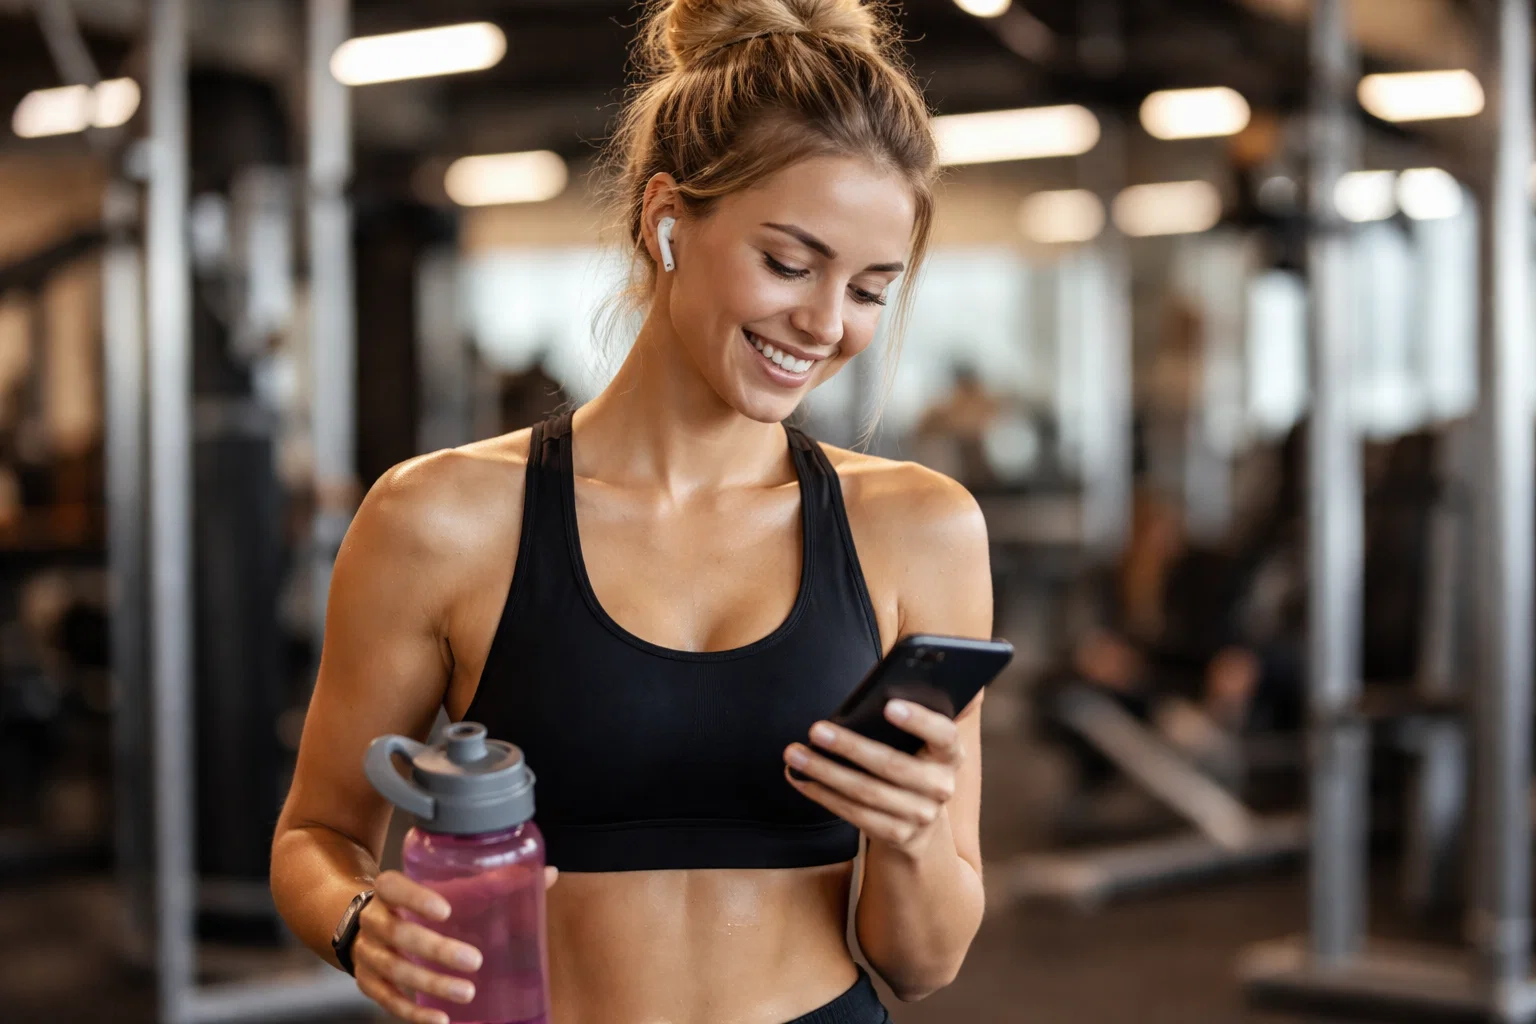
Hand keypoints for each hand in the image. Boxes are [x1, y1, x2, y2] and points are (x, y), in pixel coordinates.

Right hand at [352, 865, 559, 1023]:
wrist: (370, 921)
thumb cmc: (419, 901)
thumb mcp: (443, 884)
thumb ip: (490, 881)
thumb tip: (548, 874)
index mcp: (388, 888)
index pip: (393, 887)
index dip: (416, 898)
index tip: (447, 910)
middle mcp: (373, 920)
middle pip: (398, 935)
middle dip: (435, 950)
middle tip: (474, 961)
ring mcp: (367, 954)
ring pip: (394, 971)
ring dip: (431, 985)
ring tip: (466, 992)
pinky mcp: (368, 982)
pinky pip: (387, 1000)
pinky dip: (413, 1013)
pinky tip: (440, 1019)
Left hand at [783, 700, 962, 858]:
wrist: (920, 818)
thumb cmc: (910, 762)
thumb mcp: (920, 743)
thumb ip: (909, 720)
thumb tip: (879, 694)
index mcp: (950, 754)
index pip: (943, 734)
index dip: (919, 720)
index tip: (888, 705)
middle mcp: (941, 786)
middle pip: (891, 765)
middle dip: (850, 746)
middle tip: (816, 730)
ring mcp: (921, 815)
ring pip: (866, 792)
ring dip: (825, 772)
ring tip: (795, 754)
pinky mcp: (897, 835)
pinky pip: (854, 813)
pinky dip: (823, 795)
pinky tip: (801, 779)